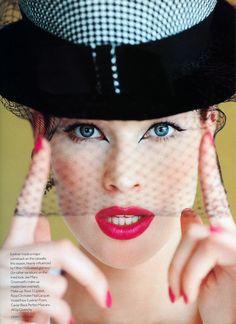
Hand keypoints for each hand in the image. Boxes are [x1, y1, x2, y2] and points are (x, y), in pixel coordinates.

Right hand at [0, 137, 110, 323]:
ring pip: (58, 284)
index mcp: (15, 244)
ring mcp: (1, 277)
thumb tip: (42, 221)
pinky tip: (36, 322)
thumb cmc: (18, 301)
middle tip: (106, 297)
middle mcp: (5, 254)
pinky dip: (57, 320)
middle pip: (61, 250)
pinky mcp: (1, 301)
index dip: (34, 173)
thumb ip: (37, 248)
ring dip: (62, 307)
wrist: (0, 322)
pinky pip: (51, 307)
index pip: (25, 202)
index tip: (43, 143)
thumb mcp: (28, 273)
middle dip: (89, 275)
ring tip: (45, 313)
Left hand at [168, 132, 235, 323]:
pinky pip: (201, 248)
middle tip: (179, 293)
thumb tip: (188, 213)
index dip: (208, 163)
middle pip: (190, 224)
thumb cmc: (216, 302)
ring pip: (193, 235)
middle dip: (179, 263)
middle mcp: (231, 229)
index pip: (212, 191)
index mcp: (221, 232)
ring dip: (180, 272)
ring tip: (183, 297)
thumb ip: (193, 240)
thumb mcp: (198, 271)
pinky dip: (188, 276)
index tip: (204, 136)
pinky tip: (191, 295)